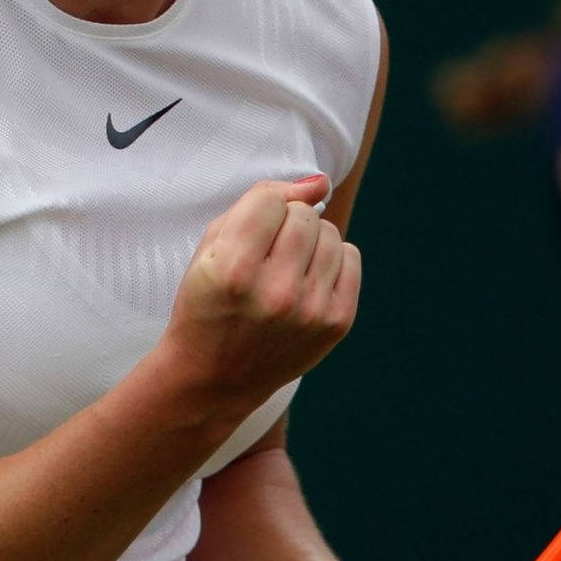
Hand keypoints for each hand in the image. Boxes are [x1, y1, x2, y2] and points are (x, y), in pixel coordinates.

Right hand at [162, 174, 359, 413]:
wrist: (212, 378)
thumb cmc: (208, 302)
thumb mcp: (212, 246)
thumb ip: (260, 201)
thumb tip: (320, 182)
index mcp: (233, 270)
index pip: (270, 200)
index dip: (259, 209)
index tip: (248, 234)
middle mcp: (275, 293)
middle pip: (304, 214)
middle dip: (286, 222)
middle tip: (267, 252)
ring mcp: (310, 312)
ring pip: (331, 233)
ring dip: (310, 240)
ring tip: (286, 266)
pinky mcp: (336, 325)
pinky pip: (352, 258)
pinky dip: (332, 260)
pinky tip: (307, 280)